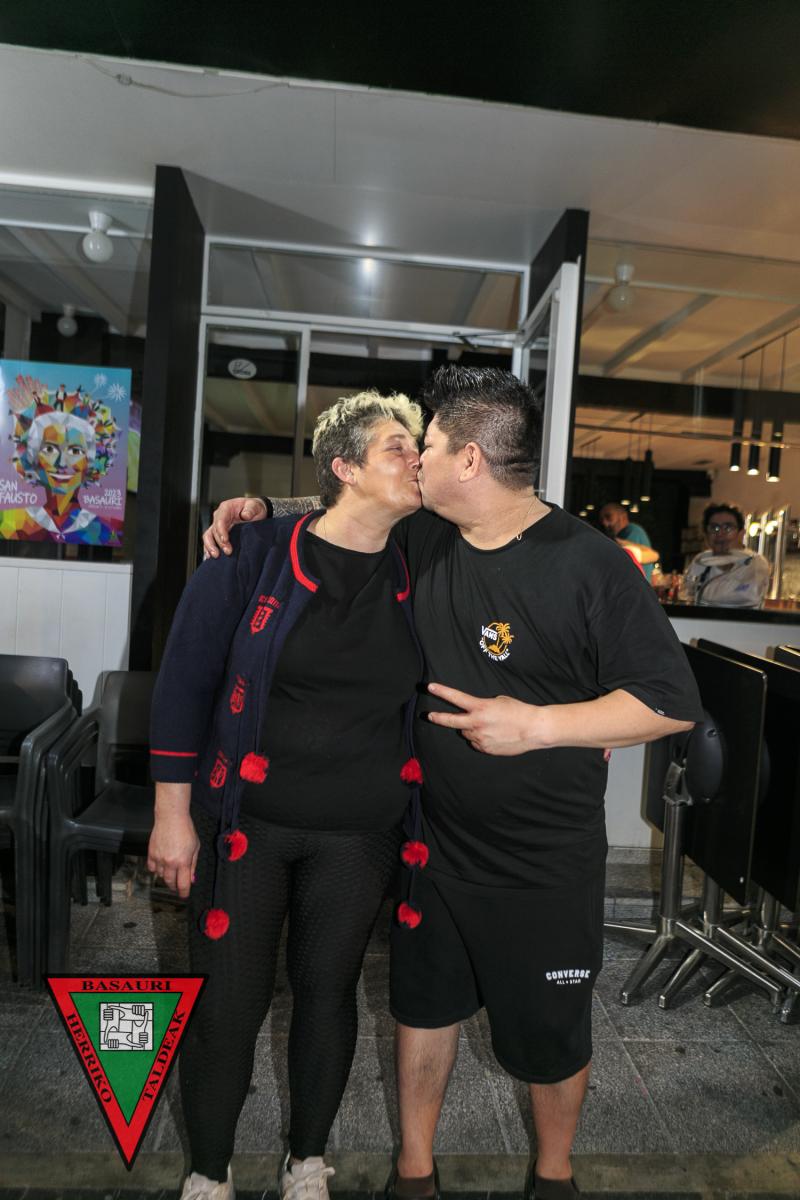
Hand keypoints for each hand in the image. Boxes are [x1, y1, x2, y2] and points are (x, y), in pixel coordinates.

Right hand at [147, 813, 199, 897]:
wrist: (171, 818)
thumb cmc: (185, 829)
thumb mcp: (195, 847)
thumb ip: (193, 864)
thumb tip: (191, 878)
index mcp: (183, 861)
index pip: (183, 884)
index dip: (184, 892)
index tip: (184, 895)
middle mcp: (170, 862)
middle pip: (170, 883)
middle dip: (175, 886)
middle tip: (178, 885)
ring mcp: (159, 858)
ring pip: (161, 876)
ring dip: (166, 876)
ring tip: (171, 870)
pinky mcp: (151, 854)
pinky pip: (152, 868)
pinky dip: (156, 869)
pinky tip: (161, 865)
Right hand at [202, 496, 267, 558]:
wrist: (256, 513)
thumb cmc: (254, 508)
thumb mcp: (255, 506)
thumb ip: (250, 509)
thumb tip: (245, 515)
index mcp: (226, 508)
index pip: (220, 520)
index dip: (221, 531)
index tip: (225, 540)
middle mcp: (219, 516)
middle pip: (214, 530)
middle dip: (219, 542)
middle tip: (228, 552)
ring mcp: (218, 525)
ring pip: (208, 536)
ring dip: (210, 547)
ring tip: (216, 556)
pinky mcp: (219, 533)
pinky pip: (210, 541)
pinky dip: (208, 549)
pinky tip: (210, 557)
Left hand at [426, 682, 548, 755]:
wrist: (533, 729)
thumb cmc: (518, 711)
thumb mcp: (499, 701)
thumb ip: (482, 707)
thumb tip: (475, 715)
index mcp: (480, 708)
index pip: (456, 698)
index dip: (442, 692)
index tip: (430, 687)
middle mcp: (477, 724)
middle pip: (451, 721)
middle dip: (438, 718)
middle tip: (430, 716)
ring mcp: (480, 738)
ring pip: (466, 732)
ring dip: (471, 728)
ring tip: (488, 726)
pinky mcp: (485, 749)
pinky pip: (476, 742)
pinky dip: (480, 738)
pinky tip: (494, 735)